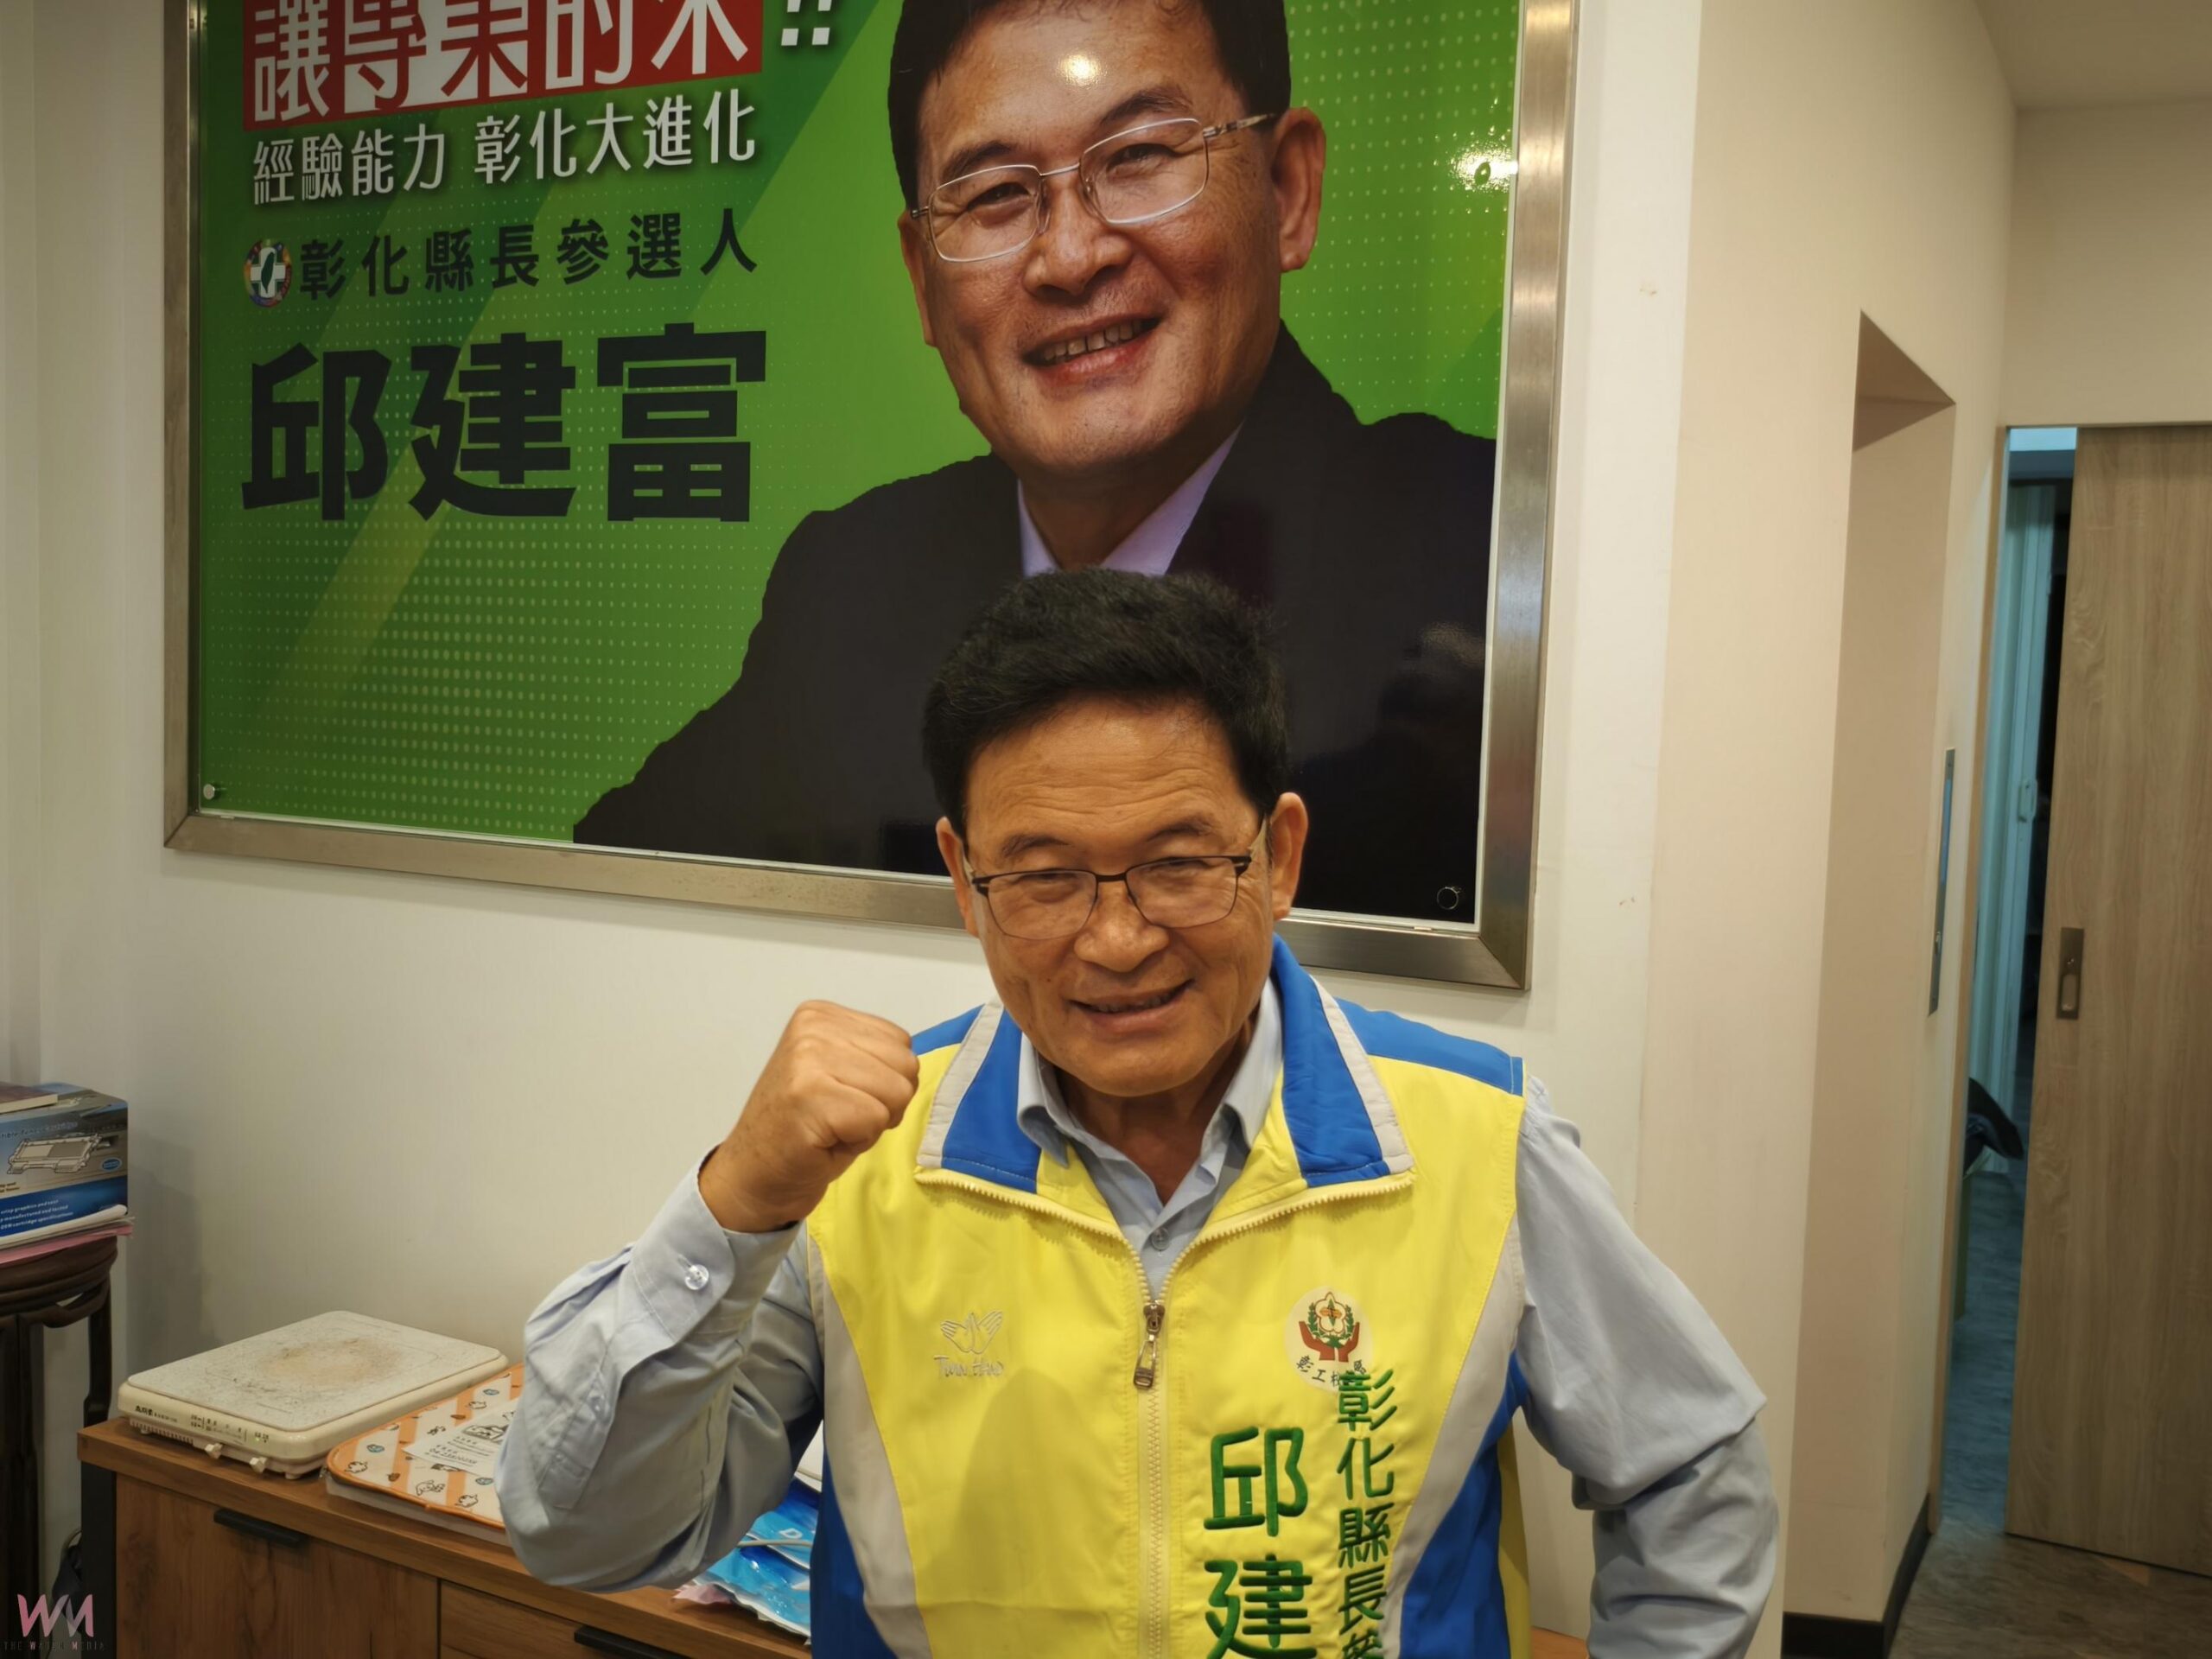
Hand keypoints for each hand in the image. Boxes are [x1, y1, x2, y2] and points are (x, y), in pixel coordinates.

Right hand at [699, 1002, 919, 1232]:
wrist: (754, 1175)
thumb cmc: (805, 1130)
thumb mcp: (840, 1073)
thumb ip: (873, 1057)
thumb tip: (912, 1067)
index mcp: (821, 1015)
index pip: (901, 1042)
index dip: (885, 1082)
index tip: (844, 1098)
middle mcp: (813, 1027)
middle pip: (905, 1066)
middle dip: (884, 1103)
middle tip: (840, 1118)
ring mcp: (808, 1057)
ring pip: (896, 1092)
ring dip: (873, 1122)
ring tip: (834, 1127)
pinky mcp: (810, 1094)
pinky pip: (876, 1118)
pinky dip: (860, 1139)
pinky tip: (826, 1140)